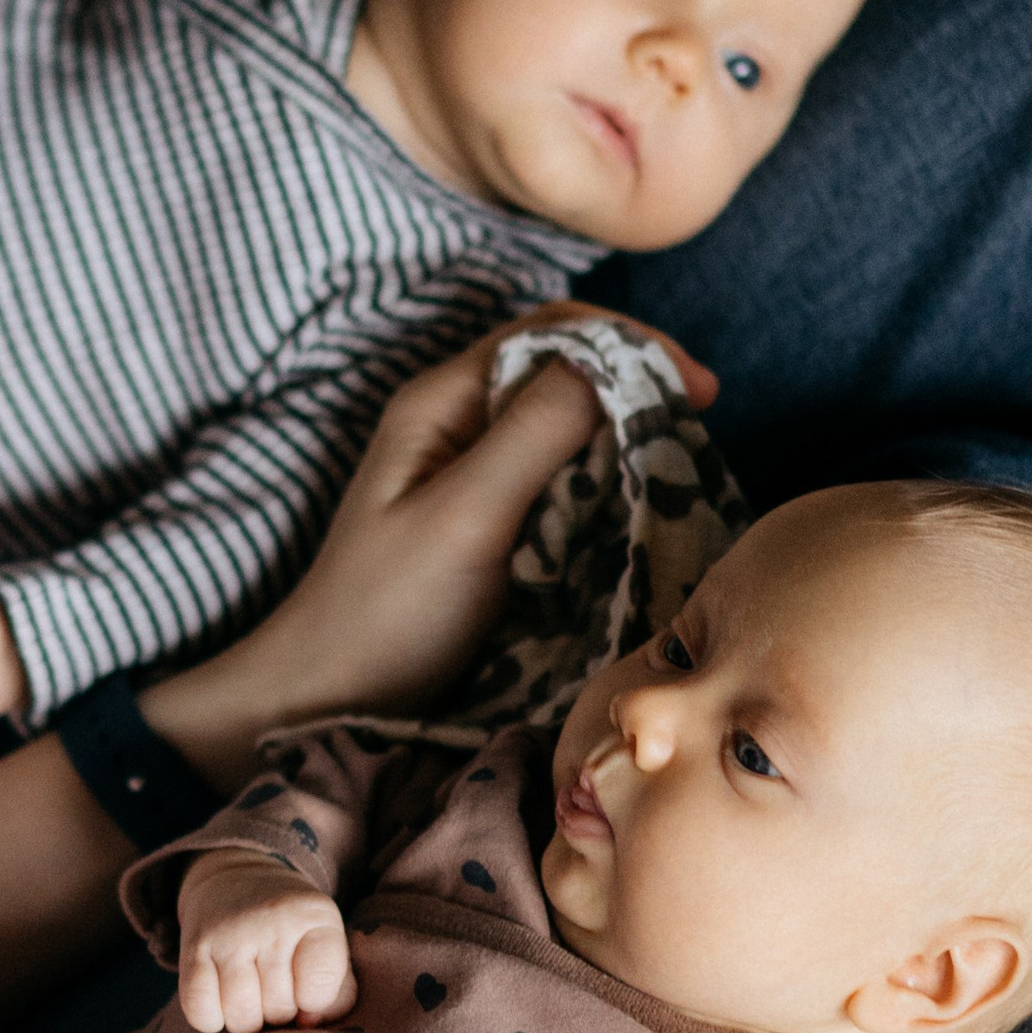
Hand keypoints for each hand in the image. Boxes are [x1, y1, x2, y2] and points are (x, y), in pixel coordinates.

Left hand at [151, 301, 709, 781]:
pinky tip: (640, 505)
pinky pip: (562, 478)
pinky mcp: (491, 521)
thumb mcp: (465, 515)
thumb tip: (612, 362)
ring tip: (681, 460)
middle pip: (564, 369)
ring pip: (568, 424)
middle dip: (636, 385)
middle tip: (702, 424)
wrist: (329, 699)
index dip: (629, 346)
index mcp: (442, 401)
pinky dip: (608, 480)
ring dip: (626, 433)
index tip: (700, 389)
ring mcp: (473, 472)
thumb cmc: (385, 611)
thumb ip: (533, 433)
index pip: (551, 332)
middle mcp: (459, 422)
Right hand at [177, 855, 354, 1032]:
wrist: (234, 882)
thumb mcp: (327, 946)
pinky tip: (221, 998)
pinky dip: (211, 1019)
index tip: (308, 988)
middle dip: (279, 1014)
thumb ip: (336, 994)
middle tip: (276, 988)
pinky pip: (201, 1014)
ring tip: (252, 995)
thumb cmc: (290, 932)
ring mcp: (228, 934)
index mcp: (313, 916)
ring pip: (241, 1020)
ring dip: (247, 1022)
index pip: (319, 990)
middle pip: (279, 1011)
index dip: (314, 1003)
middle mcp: (270, 920)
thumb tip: (307, 1023)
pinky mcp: (192, 948)